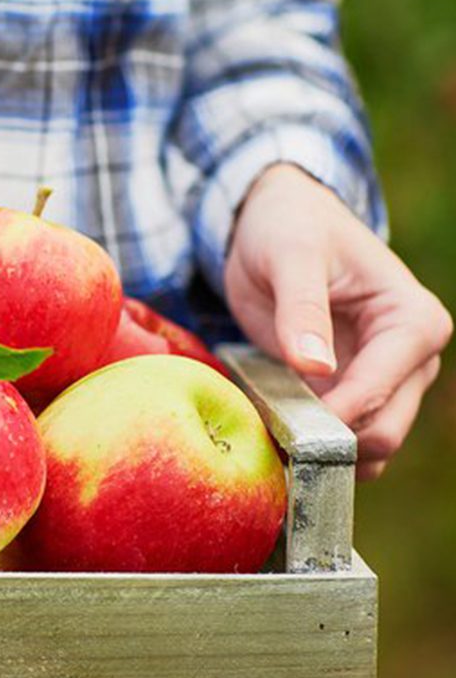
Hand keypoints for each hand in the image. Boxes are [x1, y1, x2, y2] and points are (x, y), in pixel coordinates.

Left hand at [224, 162, 451, 479]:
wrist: (276, 224)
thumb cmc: (291, 227)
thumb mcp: (291, 255)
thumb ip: (302, 308)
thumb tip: (315, 367)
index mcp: (413, 321)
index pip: (381, 388)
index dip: (334, 415)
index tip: (283, 426)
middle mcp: (411, 360)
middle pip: (383, 431)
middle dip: (328, 444)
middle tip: (267, 440)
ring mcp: (384, 383)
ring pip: (364, 448)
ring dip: (317, 453)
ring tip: (264, 438)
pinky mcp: (349, 395)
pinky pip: (337, 440)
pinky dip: (306, 447)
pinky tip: (267, 436)